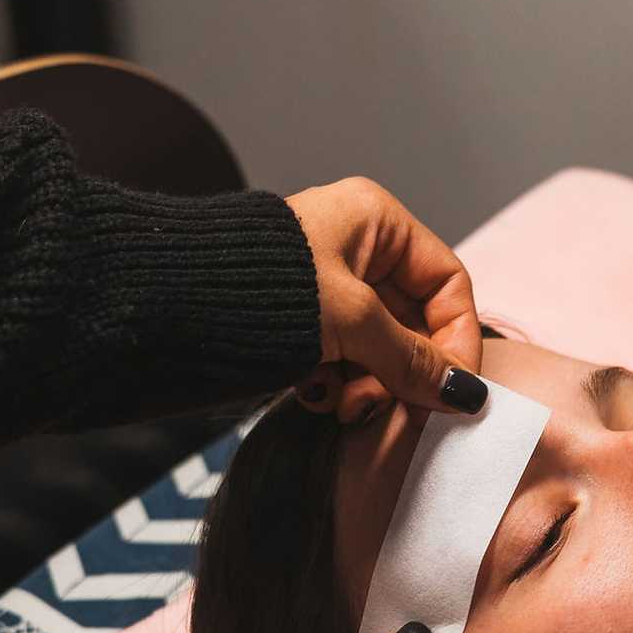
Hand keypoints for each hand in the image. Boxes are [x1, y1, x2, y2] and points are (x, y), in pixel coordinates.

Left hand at [285, 175, 484, 423]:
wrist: (169, 302)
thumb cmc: (261, 289)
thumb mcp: (350, 321)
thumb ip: (411, 358)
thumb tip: (464, 394)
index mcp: (376, 221)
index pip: (447, 283)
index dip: (457, 339)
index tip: (455, 392)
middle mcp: (356, 247)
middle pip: (413, 321)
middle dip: (404, 371)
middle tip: (395, 410)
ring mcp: (326, 285)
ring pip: (377, 347)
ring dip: (369, 383)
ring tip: (343, 403)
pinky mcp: (300, 320)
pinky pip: (341, 357)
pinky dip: (336, 382)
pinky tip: (314, 394)